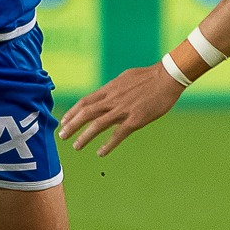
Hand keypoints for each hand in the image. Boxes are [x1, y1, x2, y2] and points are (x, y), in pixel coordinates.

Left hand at [57, 64, 184, 156]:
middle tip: (62, 136)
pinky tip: (100, 153)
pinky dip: (108, 145)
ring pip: (98, 124)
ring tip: (75, 146)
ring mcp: (124, 110)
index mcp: (110, 89)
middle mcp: (113, 99)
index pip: (85, 101)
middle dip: (72, 125)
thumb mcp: (125, 78)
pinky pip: (118, 134)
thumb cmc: (149, 77)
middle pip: (86, 113)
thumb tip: (107, 94)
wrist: (167, 77)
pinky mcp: (136, 119)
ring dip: (84, 136)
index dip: (73, 112)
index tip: (63, 121)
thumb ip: (114, 89)